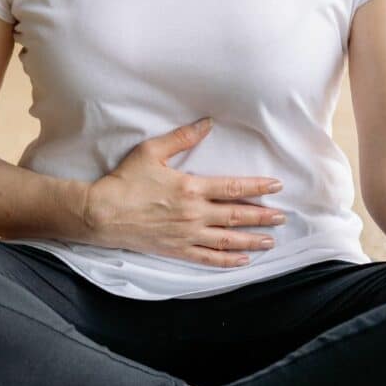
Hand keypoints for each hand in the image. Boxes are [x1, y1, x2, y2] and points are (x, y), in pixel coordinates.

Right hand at [83, 117, 285, 267]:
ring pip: (227, 240)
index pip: (233, 187)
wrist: (102, 213)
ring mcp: (186, 235)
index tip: (276, 187)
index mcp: (191, 188)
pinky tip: (242, 262)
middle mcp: (194, 214)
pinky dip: (227, 261)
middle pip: (236, 216)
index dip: (257, 187)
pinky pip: (208, 259)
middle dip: (262, 216)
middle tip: (282, 217)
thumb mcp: (151, 151)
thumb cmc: (125, 181)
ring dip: (251, 241)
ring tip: (270, 241)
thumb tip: (206, 123)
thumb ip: (182, 138)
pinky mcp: (176, 250)